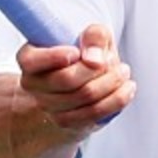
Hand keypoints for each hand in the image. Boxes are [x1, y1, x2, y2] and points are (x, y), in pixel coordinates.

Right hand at [16, 24, 134, 132]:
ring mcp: (47, 106)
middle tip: (114, 60)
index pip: (32, 61)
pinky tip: (126, 89)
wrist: (86, 80)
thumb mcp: (92, 35)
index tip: (76, 52)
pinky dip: (115, 100)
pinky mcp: (66, 122)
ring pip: (83, 97)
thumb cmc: (85, 52)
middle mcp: (33, 84)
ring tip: (123, 72)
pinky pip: (93, 114)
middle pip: (66, 79)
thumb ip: (94, 35)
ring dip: (110, 83)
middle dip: (97, 69)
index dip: (54, 57)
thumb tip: (94, 59)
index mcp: (30, 58)